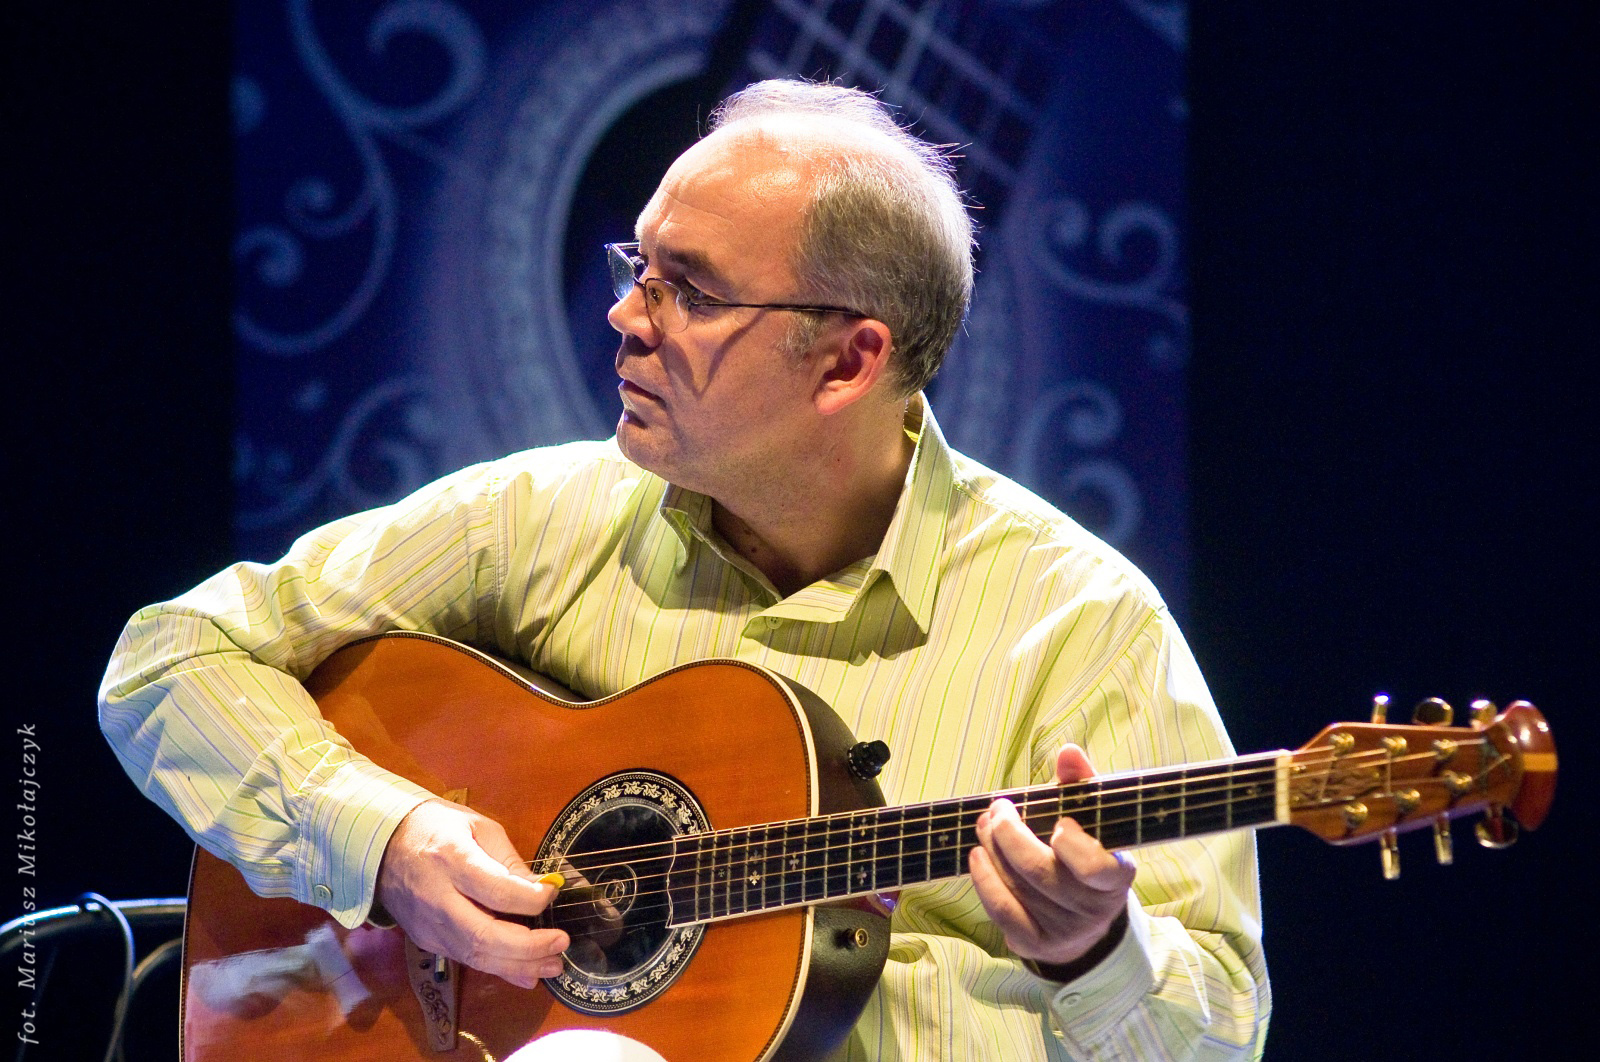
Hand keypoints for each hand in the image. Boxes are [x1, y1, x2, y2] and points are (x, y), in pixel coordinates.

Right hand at [375, 798, 568, 987]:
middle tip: (561, 942)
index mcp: (451, 859)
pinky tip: (526, 973)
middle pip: (485, 935)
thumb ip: (509, 860)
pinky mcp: (426, 941)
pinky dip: (499, 969)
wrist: (379, 845)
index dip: (531, 899)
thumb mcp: (478, 826)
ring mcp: (428, 925)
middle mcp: (437, 898)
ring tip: (553, 964)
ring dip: (519, 965)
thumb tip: (541, 889)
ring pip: (476, 956)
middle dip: (529, 947)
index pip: (496, 891)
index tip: (552, 893)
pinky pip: (466, 960)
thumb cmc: (436, 827)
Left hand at [969, 744, 1136, 971]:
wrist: (1086, 924)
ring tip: (985, 824)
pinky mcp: (1035, 943)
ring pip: (1016, 886)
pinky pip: (1001, 909)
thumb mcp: (1093, 822)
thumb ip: (1082, 786)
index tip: (1057, 821)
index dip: (1072, 843)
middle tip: (998, 808)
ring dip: (992, 849)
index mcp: (1115, 876)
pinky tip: (977, 855)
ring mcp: (1063, 931)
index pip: (1095, 866)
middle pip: (1040, 871)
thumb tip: (1068, 751)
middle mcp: (1093, 910)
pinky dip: (984, 878)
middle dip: (1010, 833)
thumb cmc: (1087, 857)